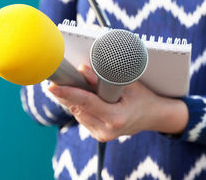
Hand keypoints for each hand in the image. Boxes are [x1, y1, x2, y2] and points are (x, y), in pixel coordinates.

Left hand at [48, 64, 188, 141]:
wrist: (153, 116)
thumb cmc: (143, 98)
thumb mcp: (127, 85)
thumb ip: (104, 79)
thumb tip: (82, 70)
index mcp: (116, 119)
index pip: (86, 103)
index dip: (68, 93)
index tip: (51, 87)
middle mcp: (106, 131)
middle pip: (77, 108)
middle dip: (66, 92)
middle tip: (56, 77)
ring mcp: (101, 135)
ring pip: (77, 112)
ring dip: (71, 97)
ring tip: (69, 83)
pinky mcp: (98, 135)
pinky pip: (82, 116)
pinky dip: (79, 104)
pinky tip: (80, 94)